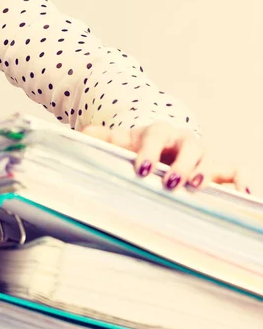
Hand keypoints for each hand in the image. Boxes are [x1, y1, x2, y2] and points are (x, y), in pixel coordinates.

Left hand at [81, 121, 250, 192]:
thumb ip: (102, 139)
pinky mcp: (217, 168)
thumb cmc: (141, 148)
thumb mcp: (121, 142)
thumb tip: (81, 134)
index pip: (154, 137)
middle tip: (172, 182)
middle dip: (181, 163)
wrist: (161, 145)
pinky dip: (243, 180)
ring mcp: (201, 154)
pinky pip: (235, 170)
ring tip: (199, 187)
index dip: (149, 151)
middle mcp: (182, 141)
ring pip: (211, 156)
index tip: (142, 168)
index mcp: (157, 132)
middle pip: (188, 146)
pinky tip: (246, 195)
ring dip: (206, 171)